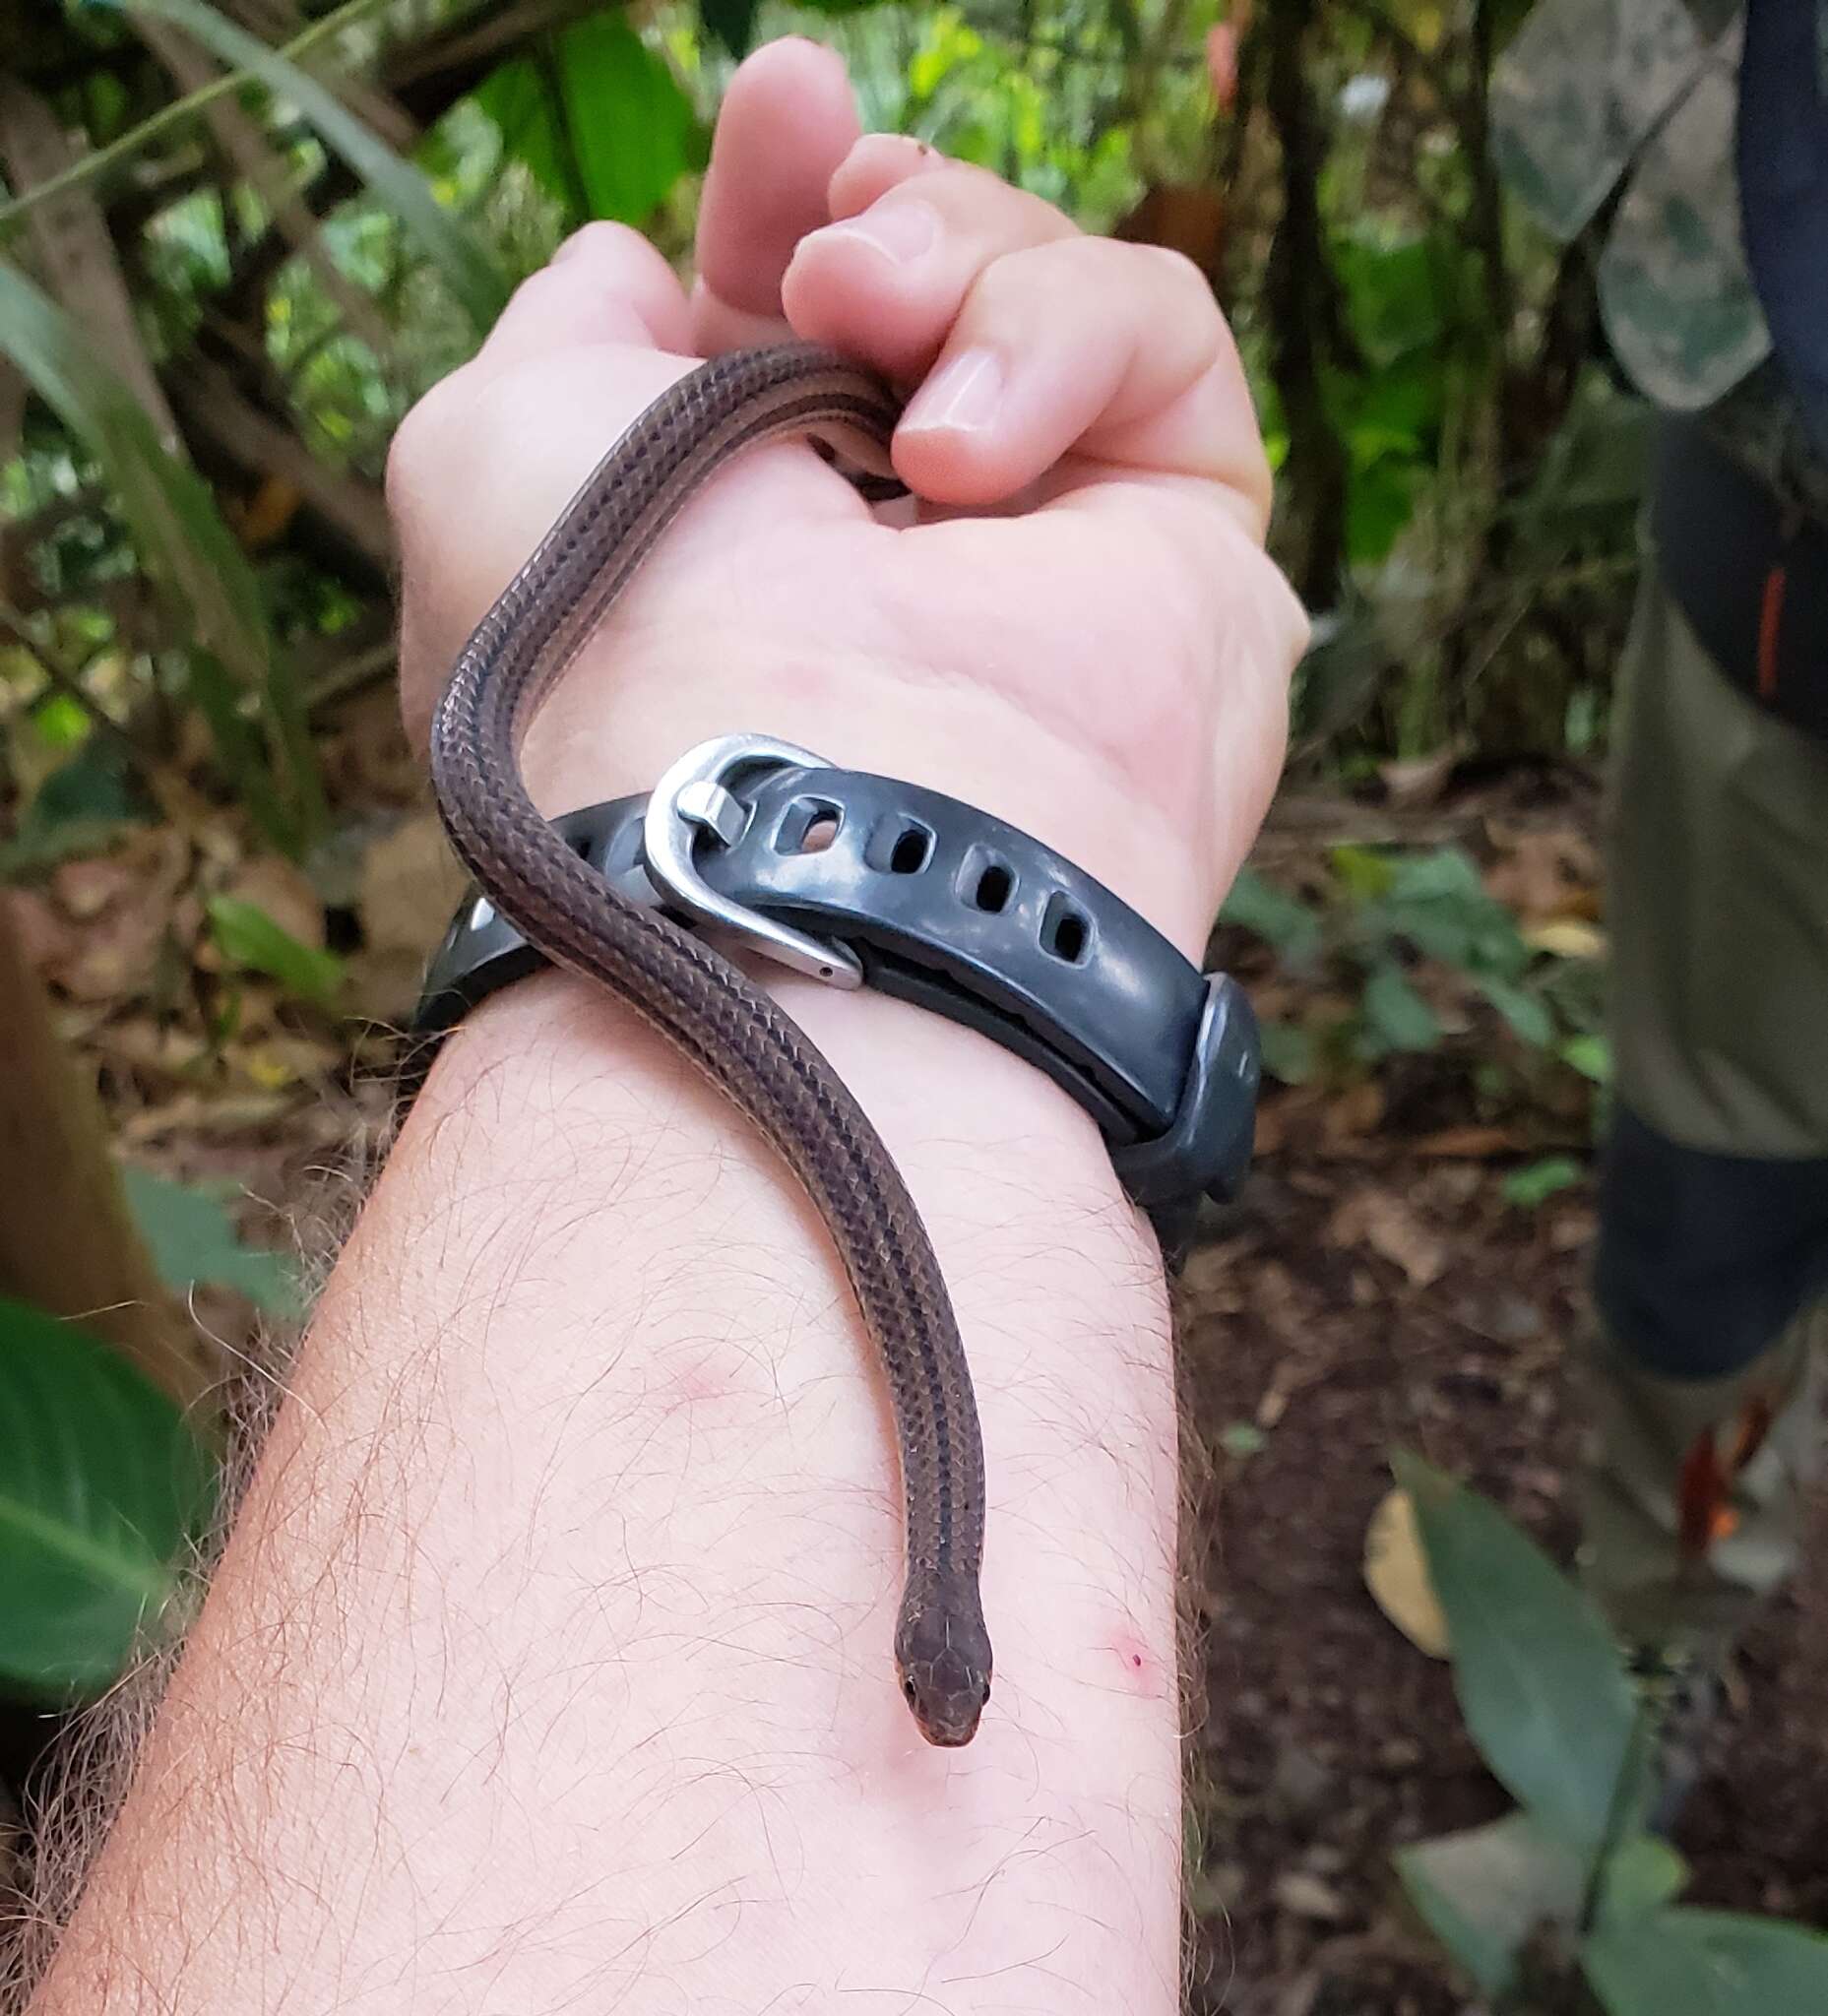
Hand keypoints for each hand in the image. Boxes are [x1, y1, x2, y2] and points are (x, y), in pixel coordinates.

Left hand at [387, 37, 1305, 960]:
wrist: (780, 811)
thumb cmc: (605, 640)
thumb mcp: (496, 443)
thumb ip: (571, 334)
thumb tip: (637, 267)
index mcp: (745, 535)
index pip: (796, 326)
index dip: (787, 201)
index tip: (783, 110)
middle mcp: (903, 553)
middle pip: (936, 291)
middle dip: (886, 209)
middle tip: (836, 236)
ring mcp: (1050, 561)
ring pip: (1052, 290)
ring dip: (957, 266)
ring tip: (870, 324)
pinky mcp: (1188, 558)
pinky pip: (1162, 340)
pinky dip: (1059, 341)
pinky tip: (962, 456)